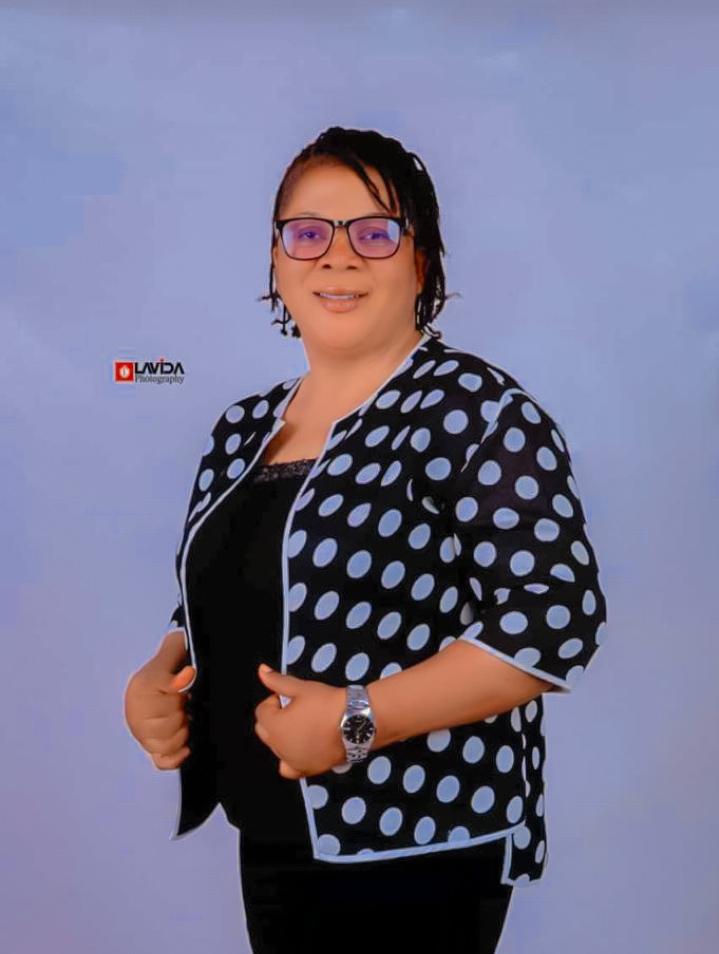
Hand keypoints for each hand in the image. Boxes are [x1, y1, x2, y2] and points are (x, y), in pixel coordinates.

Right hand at [123, 628, 196, 769]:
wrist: (153, 681)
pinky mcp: (149, 747)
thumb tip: (188, 675)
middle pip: (169, 727)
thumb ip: (175, 665)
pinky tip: (186, 747)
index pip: (167, 706)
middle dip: (181, 715)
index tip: (181, 691)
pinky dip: (175, 757)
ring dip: (181, 733)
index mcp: (138, 694)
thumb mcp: (166, 661)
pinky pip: (162, 761)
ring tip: (182, 720)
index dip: (179, 699)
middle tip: (182, 706)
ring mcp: (142, 735)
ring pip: (167, 746)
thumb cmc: (160, 673)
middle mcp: (136, 717)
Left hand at [254, 665, 347, 778]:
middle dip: (275, 718)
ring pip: (275, 748)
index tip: (291, 697)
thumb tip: (261, 670)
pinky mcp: (306, 770)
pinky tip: (300, 749)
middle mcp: (279, 747)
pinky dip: (289, 759)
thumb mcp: (301, 687)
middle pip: (264, 730)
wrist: (355, 722)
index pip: (262, 711)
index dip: (275, 700)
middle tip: (297, 709)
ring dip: (282, 737)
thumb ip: (278, 681)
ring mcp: (292, 761)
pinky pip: (288, 768)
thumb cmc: (327, 703)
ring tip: (302, 726)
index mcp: (275, 726)